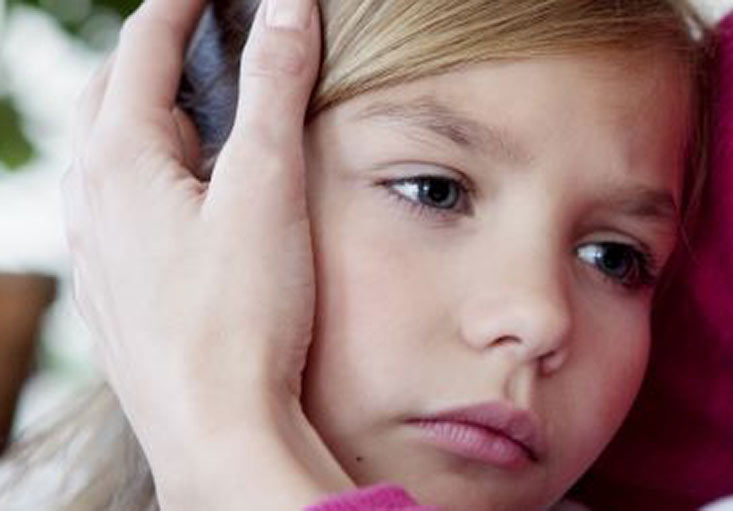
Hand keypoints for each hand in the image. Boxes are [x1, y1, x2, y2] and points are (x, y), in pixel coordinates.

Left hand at [62, 0, 351, 507]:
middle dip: (153, 54)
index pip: (142, 47)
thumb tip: (286, 8)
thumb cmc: (240, 316)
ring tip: (193, 110)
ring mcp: (95, 249)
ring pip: (108, 154)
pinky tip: (177, 200)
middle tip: (199, 35)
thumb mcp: (267, 188)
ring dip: (145, 116)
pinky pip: (114, 206)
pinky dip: (145, 174)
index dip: (180, 3)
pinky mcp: (112, 289)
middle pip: (110, 94)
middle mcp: (91, 199)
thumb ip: (275, 89)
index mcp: (121, 160)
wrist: (215, 429)